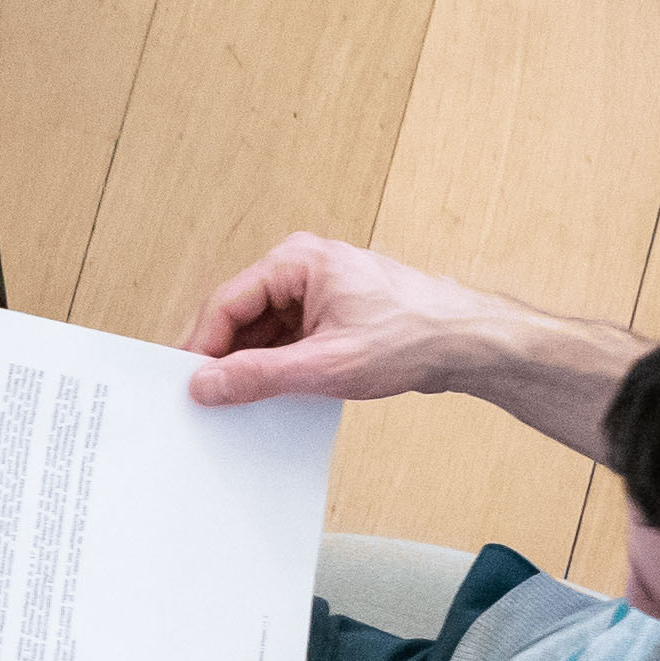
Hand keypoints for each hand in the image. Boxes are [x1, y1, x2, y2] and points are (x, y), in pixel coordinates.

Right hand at [181, 232, 508, 407]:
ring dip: (255, 363)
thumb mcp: (326, 365)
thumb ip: (259, 376)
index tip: (189, 384)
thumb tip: (207, 384)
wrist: (470, 343)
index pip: (226, 302)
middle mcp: (303, 266)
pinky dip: (279, 364)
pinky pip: (286, 336)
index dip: (202, 346)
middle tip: (211, 397)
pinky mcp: (330, 311)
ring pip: (262, 329)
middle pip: (240, 314)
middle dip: (227, 356)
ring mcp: (317, 288)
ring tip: (249, 400)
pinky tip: (279, 392)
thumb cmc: (414, 337)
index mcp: (297, 261)